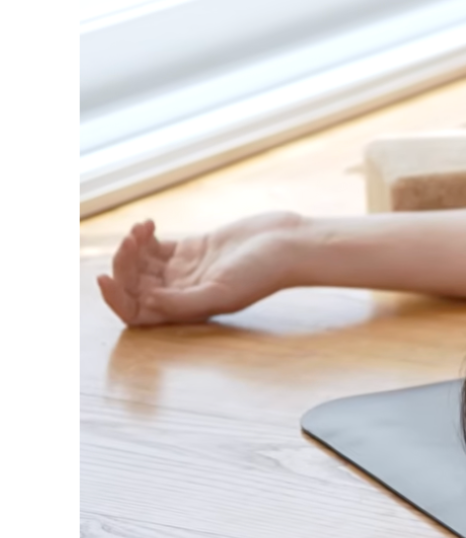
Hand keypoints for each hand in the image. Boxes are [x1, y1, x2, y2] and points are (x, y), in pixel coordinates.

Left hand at [96, 212, 304, 326]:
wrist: (290, 244)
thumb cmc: (264, 272)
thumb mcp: (223, 291)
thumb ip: (183, 302)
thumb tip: (146, 301)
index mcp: (187, 310)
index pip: (137, 313)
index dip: (115, 299)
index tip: (104, 277)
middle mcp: (183, 293)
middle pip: (135, 285)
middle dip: (124, 264)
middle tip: (131, 240)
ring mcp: (187, 270)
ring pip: (141, 264)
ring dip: (132, 248)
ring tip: (141, 229)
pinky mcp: (193, 249)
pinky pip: (156, 247)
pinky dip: (145, 236)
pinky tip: (149, 224)